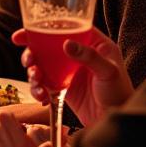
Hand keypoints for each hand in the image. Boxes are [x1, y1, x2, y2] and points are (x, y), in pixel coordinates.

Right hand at [12, 27, 132, 127]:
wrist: (116, 120)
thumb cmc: (120, 94)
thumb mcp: (108, 71)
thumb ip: (89, 56)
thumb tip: (66, 43)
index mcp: (93, 43)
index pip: (67, 27)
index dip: (45, 26)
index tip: (25, 33)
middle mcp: (78, 54)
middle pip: (47, 45)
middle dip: (32, 52)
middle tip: (28, 60)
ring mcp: (68, 71)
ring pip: (42, 65)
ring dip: (33, 72)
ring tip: (36, 80)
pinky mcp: (62, 88)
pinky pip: (44, 84)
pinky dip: (38, 89)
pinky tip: (41, 96)